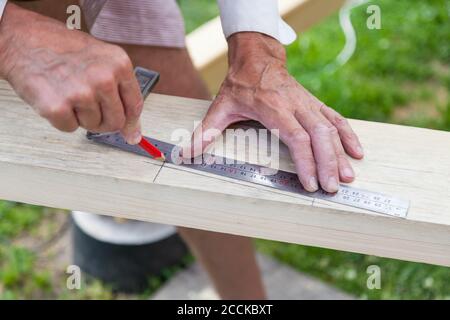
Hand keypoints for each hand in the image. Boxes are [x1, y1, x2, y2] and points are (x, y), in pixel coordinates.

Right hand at [0, 4, 142, 143]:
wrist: (22, 40)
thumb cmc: (62, 48)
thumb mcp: (102, 60)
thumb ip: (121, 94)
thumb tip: (133, 133)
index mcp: (119, 64)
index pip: (135, 105)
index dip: (131, 121)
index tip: (130, 131)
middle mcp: (103, 78)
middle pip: (116, 122)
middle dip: (104, 120)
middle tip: (89, 106)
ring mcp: (81, 93)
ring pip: (93, 126)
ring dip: (81, 117)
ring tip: (69, 93)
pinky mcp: (58, 107)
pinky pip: (70, 128)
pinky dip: (62, 119)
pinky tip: (57, 97)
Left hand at [192, 32, 363, 192]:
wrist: (257, 59)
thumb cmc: (240, 84)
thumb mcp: (220, 106)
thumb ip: (206, 131)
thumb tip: (185, 154)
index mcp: (273, 108)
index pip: (295, 136)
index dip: (306, 160)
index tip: (311, 182)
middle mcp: (295, 106)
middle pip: (319, 135)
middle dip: (328, 163)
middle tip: (332, 188)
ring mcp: (308, 104)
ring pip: (331, 128)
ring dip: (340, 153)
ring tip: (348, 177)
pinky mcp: (314, 104)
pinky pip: (336, 119)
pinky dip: (348, 135)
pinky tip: (356, 152)